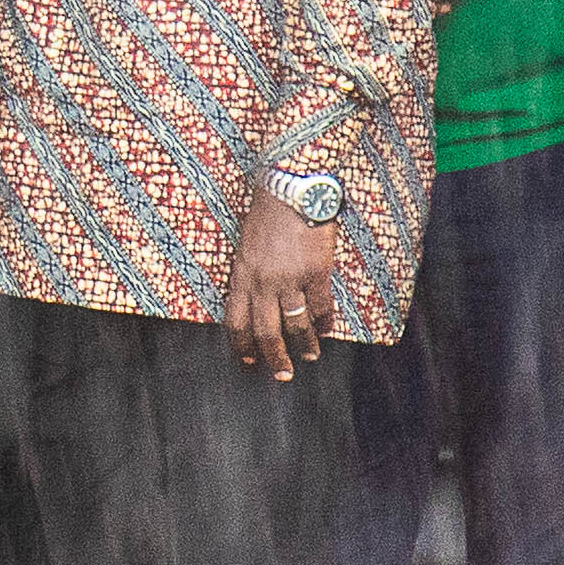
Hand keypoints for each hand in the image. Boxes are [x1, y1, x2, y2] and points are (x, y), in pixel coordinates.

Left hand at [223, 186, 340, 378]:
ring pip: (295, 324)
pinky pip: (321, 305)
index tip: (247, 363)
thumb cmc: (266, 211)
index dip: (241, 346)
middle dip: (273, 357)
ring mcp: (290, 279)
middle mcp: (263, 282)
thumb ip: (248, 272)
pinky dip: (325, 321)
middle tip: (281, 375)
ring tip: (309, 357)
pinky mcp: (316, 272)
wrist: (291, 188)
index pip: (236, 321)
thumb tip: (254, 297)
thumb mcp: (245, 244)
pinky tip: (327, 330)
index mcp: (241, 275)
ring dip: (304, 344)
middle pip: (265, 331)